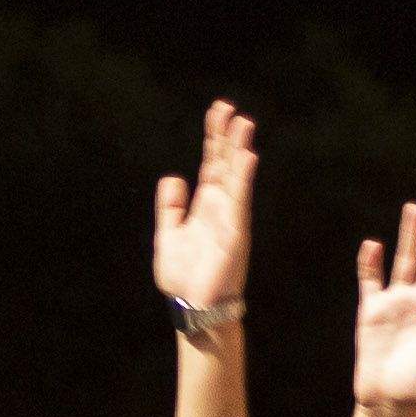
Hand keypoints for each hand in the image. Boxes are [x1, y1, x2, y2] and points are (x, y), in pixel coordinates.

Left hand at [148, 99, 258, 316]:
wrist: (194, 308)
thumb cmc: (184, 278)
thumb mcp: (169, 235)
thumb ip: (170, 207)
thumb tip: (173, 177)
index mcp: (204, 206)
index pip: (211, 164)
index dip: (214, 139)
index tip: (217, 113)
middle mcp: (220, 208)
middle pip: (225, 164)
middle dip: (227, 136)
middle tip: (230, 108)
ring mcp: (230, 218)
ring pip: (236, 176)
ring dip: (240, 149)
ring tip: (244, 122)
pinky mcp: (235, 232)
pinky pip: (240, 199)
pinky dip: (243, 177)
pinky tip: (247, 156)